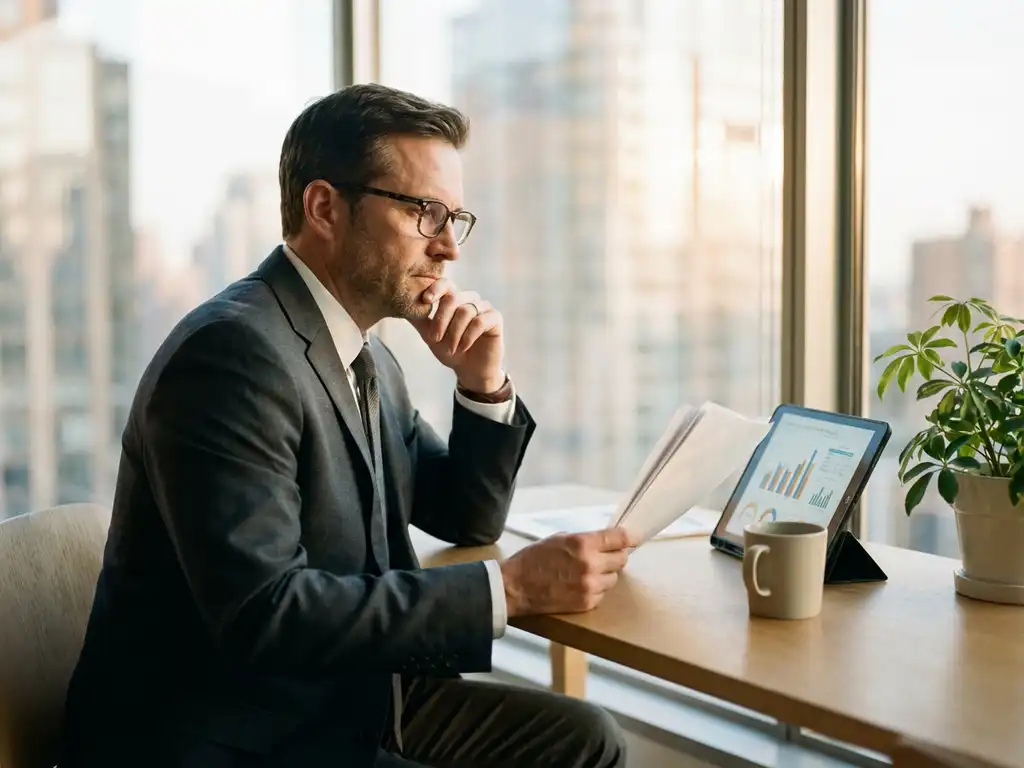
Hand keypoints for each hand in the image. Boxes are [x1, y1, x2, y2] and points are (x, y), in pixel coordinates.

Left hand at [409, 278, 504, 393]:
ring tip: (452, 348)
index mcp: (454, 299)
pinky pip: (480, 321)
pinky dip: (469, 336)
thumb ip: (419, 320)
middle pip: (453, 298)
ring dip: (455, 333)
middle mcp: (470, 299)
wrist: (470, 371)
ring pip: (466, 311)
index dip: (435, 288)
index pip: (446, 284)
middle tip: (435, 339)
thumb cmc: (451, 351)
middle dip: (441, 320)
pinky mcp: (495, 319)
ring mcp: (484, 307)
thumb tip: (400, 306)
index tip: (425, 300)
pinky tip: (464, 347)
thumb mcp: (430, 336)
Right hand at [499, 527, 637, 616]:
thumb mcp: (559, 539)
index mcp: (583, 544)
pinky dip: (596, 589)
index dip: (629, 537)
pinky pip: (603, 594)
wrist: (516, 587)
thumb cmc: (533, 559)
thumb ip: (585, 540)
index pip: (619, 538)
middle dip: (615, 556)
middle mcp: (590, 564)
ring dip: (605, 574)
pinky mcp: (586, 603)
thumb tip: (606, 542)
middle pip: (622, 559)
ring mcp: (590, 586)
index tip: (634, 538)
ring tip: (587, 573)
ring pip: (613, 578)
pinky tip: (580, 585)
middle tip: (605, 556)